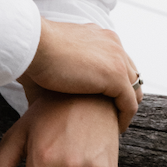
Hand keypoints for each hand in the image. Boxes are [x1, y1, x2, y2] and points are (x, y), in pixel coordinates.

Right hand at [24, 19, 141, 129]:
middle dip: (124, 97)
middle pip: (131, 75)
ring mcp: (117, 59)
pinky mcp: (116, 76)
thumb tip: (44, 97)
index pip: (118, 62)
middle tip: (114, 117)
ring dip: (126, 109)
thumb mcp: (56, 59)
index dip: (114, 85)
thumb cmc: (33, 53)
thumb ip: (63, 71)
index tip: (105, 104)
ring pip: (134, 90)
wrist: (32, 45)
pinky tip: (115, 130)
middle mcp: (113, 44)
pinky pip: (130, 104)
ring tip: (115, 126)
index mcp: (100, 36)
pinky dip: (124, 119)